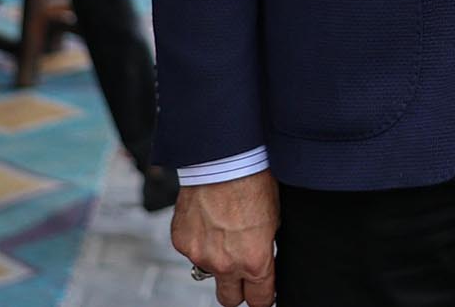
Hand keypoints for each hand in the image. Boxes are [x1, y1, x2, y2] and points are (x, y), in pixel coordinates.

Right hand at [172, 172, 278, 306]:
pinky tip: (208, 219)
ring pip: (209, 271)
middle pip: (229, 300)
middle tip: (243, 275)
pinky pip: (192, 251)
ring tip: (225, 231)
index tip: (264, 292)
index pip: (260, 299)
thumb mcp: (274, 217)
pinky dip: (200, 241)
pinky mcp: (181, 243)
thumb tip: (263, 256)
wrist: (223, 161)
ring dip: (217, 260)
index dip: (264, 296)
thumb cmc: (253, 181)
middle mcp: (225, 264)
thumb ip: (265, 246)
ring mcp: (199, 255)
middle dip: (238, 291)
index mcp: (254, 260)